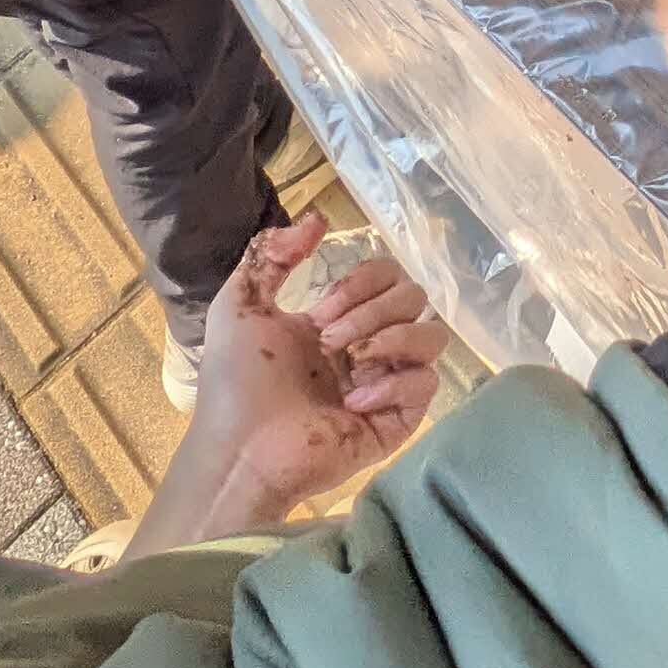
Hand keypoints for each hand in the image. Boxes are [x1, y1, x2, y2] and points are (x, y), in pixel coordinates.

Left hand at [133, 219, 449, 547]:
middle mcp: (368, 347)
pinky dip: (392, 384)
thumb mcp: (240, 305)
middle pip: (414, 297)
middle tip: (329, 340)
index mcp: (338, 320)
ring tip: (350, 364)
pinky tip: (352, 401)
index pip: (387, 275)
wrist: (240, 448)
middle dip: (373, 310)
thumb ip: (272, 255)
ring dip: (392, 338)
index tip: (322, 308)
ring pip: (432, 336)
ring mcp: (386, 385)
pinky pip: (425, 384)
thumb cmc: (235, 383)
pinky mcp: (397, 422)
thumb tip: (318, 219)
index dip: (363, 280)